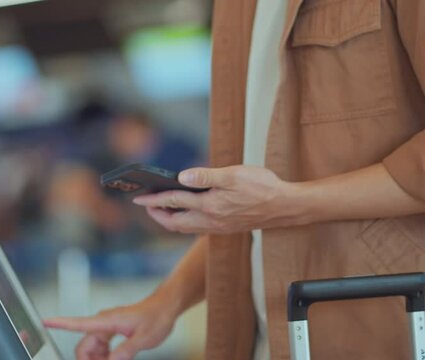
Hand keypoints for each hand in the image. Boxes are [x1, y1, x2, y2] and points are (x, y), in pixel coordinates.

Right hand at [44, 294, 177, 359]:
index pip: (78, 323)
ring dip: (97, 359)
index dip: (59, 323)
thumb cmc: (156, 317)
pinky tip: (116, 359)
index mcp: (107, 321)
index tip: (44, 322)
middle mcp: (103, 323)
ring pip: (91, 348)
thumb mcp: (144, 338)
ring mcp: (107, 327)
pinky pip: (100, 347)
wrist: (165, 307)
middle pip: (83, 345)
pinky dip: (104, 356)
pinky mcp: (112, 331)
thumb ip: (126, 350)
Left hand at [133, 165, 305, 233]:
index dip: (154, 199)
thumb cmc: (262, 187)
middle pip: (174, 222)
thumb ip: (206, 176)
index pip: (174, 201)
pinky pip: (197, 228)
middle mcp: (211, 220)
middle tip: (146, 205)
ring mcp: (217, 226)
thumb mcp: (233, 175)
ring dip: (170, 219)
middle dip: (157, 214)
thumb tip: (181, 177)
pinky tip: (185, 212)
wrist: (285, 207)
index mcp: (210, 206)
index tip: (139, 198)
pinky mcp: (224, 227)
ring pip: (185, 227)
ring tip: (160, 208)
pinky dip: (185, 221)